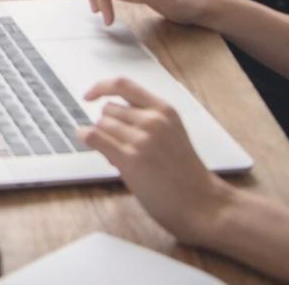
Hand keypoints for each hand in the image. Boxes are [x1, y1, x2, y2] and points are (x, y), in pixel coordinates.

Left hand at [76, 77, 231, 246]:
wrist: (202, 203)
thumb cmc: (185, 173)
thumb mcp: (172, 133)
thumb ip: (145, 119)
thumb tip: (109, 118)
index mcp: (164, 110)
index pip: (123, 84)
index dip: (101, 87)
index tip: (89, 96)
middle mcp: (153, 120)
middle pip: (108, 109)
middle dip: (109, 126)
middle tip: (121, 146)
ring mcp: (142, 139)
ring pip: (101, 124)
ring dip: (103, 137)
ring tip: (120, 156)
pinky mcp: (130, 158)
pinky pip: (95, 137)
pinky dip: (86, 137)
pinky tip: (88, 141)